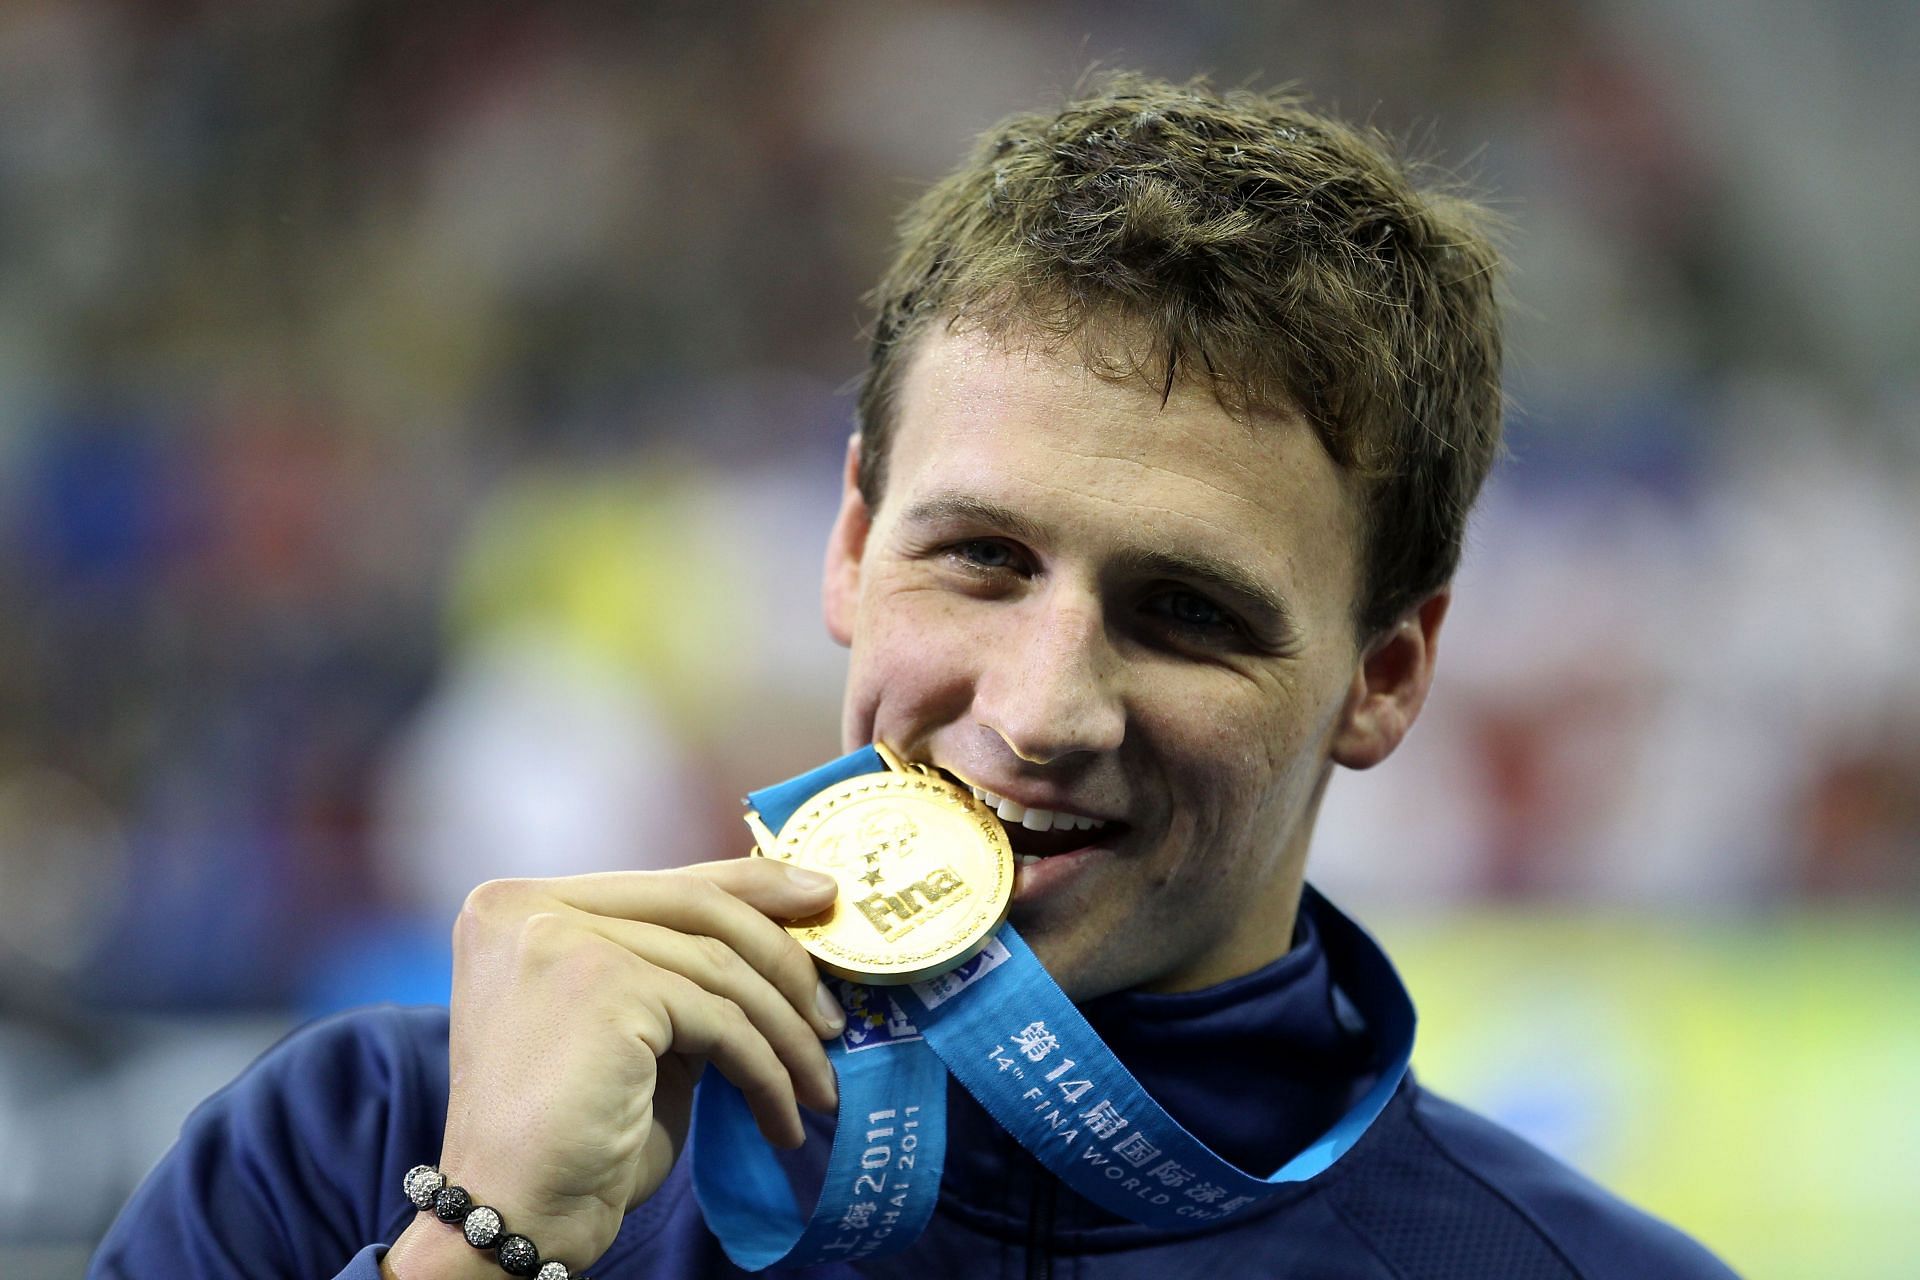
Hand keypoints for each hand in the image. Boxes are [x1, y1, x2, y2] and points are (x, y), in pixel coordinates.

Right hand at [382, 859, 843, 1276]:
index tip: (821, 900)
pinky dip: (766, 1070)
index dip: (752, 887)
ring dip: (785, 1033)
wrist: (510, 1221)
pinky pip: (720, 1020)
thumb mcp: (627, 1030)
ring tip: (819, 1086)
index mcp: (519, 908)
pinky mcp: (603, 986)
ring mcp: (562, 940)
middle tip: (835, 1009)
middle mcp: (530, 910)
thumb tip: (783, 937)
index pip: (662, 882)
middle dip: (785, 953)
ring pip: (719, 967)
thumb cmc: (570, 1140)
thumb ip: (674, 973)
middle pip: (698, 906)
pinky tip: (783, 1116)